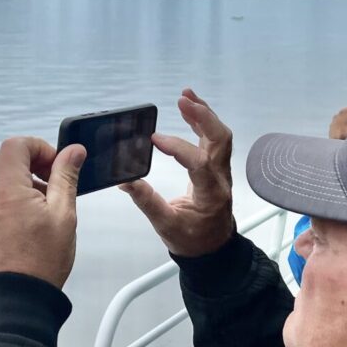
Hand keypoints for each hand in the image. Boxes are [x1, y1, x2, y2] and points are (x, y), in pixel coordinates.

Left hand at [0, 137, 84, 288]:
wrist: (21, 295)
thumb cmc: (42, 259)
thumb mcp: (63, 213)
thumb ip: (66, 176)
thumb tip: (73, 152)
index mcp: (7, 188)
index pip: (16, 145)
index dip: (40, 147)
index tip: (57, 164)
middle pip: (7, 157)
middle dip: (34, 160)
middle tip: (55, 178)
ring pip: (3, 175)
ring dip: (27, 177)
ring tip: (49, 201)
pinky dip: (17, 193)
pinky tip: (36, 214)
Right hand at [120, 89, 233, 257]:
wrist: (213, 249)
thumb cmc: (191, 239)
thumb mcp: (166, 225)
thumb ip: (147, 202)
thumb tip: (125, 181)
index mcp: (211, 194)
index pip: (199, 163)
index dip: (178, 147)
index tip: (154, 139)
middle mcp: (221, 178)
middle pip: (221, 140)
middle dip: (203, 117)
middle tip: (182, 100)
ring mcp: (222, 171)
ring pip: (220, 136)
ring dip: (204, 114)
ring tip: (185, 96)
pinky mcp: (216, 167)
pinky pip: (214, 140)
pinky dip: (202, 122)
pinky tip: (189, 110)